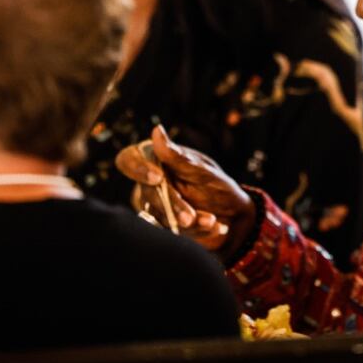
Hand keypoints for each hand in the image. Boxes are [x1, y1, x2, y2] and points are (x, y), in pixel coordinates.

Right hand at [114, 126, 255, 257]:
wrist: (234, 217)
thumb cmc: (218, 187)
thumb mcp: (203, 171)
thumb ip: (178, 157)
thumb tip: (156, 131)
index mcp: (157, 161)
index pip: (128, 160)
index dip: (137, 168)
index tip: (157, 177)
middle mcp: (151, 183)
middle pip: (145, 192)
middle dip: (171, 204)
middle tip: (190, 216)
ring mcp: (155, 206)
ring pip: (158, 216)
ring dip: (187, 221)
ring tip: (211, 220)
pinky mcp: (163, 226)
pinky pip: (171, 231)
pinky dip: (195, 230)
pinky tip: (213, 226)